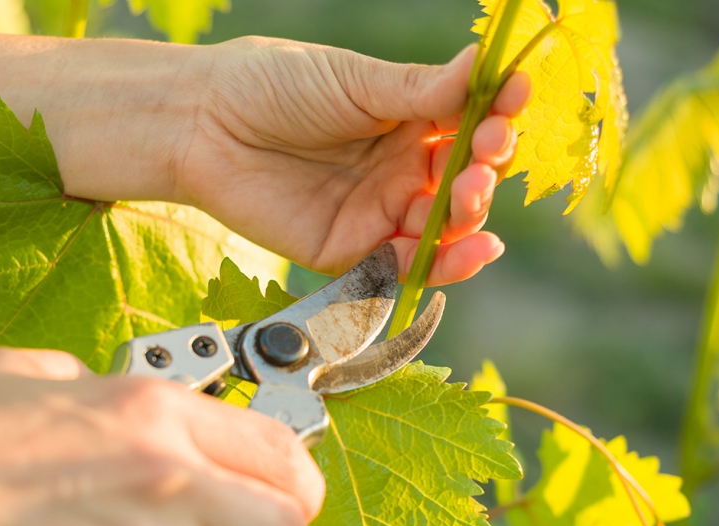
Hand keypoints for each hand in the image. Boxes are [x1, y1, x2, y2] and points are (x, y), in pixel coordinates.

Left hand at [0, 34, 529, 285]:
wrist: (203, 126)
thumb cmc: (272, 86)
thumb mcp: (353, 80)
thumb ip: (419, 89)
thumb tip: (485, 65)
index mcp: (407, 118)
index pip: (470, 123)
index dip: (498, 116)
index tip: (515, 99)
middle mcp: (399, 167)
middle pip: (463, 182)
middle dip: (482, 173)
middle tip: (485, 158)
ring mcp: (377, 211)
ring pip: (441, 229)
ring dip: (466, 220)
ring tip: (467, 202)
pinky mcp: (348, 251)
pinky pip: (401, 266)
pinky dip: (438, 264)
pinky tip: (464, 250)